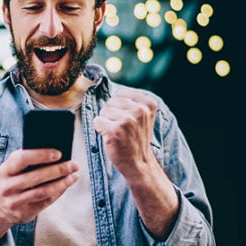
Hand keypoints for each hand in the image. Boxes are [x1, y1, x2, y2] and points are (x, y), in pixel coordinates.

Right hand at [0, 148, 79, 224]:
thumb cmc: (11, 182)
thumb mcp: (11, 168)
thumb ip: (26, 160)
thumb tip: (55, 154)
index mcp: (6, 170)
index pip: (23, 159)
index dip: (41, 155)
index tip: (58, 153)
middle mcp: (9, 186)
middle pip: (37, 177)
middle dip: (59, 170)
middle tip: (73, 165)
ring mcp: (16, 201)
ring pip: (44, 191)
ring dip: (62, 183)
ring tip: (74, 176)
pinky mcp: (25, 213)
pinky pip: (46, 202)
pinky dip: (58, 192)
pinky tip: (65, 186)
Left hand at [93, 87, 178, 237]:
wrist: (139, 163)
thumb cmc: (136, 139)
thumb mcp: (142, 116)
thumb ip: (132, 101)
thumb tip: (103, 81)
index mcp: (148, 103)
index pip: (121, 94)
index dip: (120, 107)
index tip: (129, 121)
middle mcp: (139, 110)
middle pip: (111, 102)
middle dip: (112, 115)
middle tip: (123, 130)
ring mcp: (127, 120)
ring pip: (103, 112)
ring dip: (106, 123)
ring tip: (118, 134)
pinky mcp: (114, 130)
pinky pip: (97, 122)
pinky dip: (100, 130)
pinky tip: (111, 138)